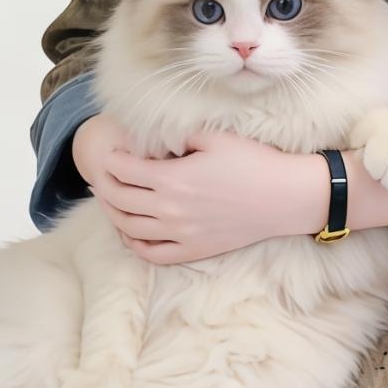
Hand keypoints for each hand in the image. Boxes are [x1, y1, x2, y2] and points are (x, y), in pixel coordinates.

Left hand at [74, 113, 302, 263]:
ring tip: (110, 199)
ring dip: (112, 212)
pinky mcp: (193, 250)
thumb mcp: (213, 136)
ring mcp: (180, 234)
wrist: (284, 197)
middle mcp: (169, 209)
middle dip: (104, 184)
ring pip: (128, 228)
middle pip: (117, 199)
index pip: (121, 169)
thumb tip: (153, 135)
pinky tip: (130, 231)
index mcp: (171, 178)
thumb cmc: (253, 162)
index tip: (111, 150)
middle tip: (103, 174)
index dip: (110, 158)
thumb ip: (177, 134)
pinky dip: (133, 243)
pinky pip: (151, 253)